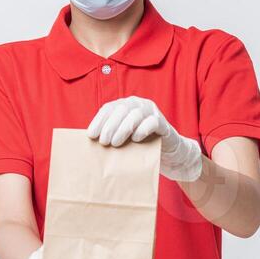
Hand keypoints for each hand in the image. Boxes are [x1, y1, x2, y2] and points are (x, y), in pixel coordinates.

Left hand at [87, 95, 202, 181]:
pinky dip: (142, 130)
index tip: (91, 135)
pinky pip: (152, 122)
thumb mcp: (124, 140)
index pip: (108, 108)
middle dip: (110, 126)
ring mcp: (152, 111)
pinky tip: (135, 140)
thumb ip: (111, 137)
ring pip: (135, 114)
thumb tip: (91, 144)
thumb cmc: (141, 147)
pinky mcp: (163, 123)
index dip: (99, 120)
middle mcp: (138, 104)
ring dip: (123, 129)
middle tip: (104, 142)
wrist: (168, 154)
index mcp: (125, 106)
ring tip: (116, 144)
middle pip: (121, 110)